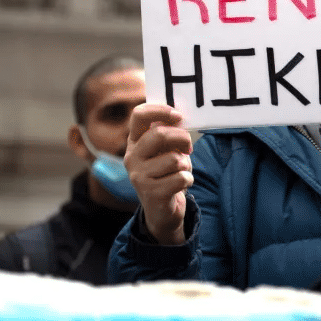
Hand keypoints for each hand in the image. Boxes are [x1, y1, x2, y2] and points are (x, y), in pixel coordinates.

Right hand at [124, 103, 192, 245]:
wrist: (161, 210)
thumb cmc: (166, 173)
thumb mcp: (165, 150)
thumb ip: (169, 133)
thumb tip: (180, 116)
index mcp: (135, 142)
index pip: (138, 115)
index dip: (159, 110)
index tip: (178, 115)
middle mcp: (132, 157)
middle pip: (160, 135)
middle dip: (182, 139)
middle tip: (188, 147)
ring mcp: (139, 176)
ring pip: (174, 159)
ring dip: (186, 165)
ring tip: (180, 171)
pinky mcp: (151, 193)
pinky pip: (181, 177)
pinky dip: (188, 179)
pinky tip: (181, 184)